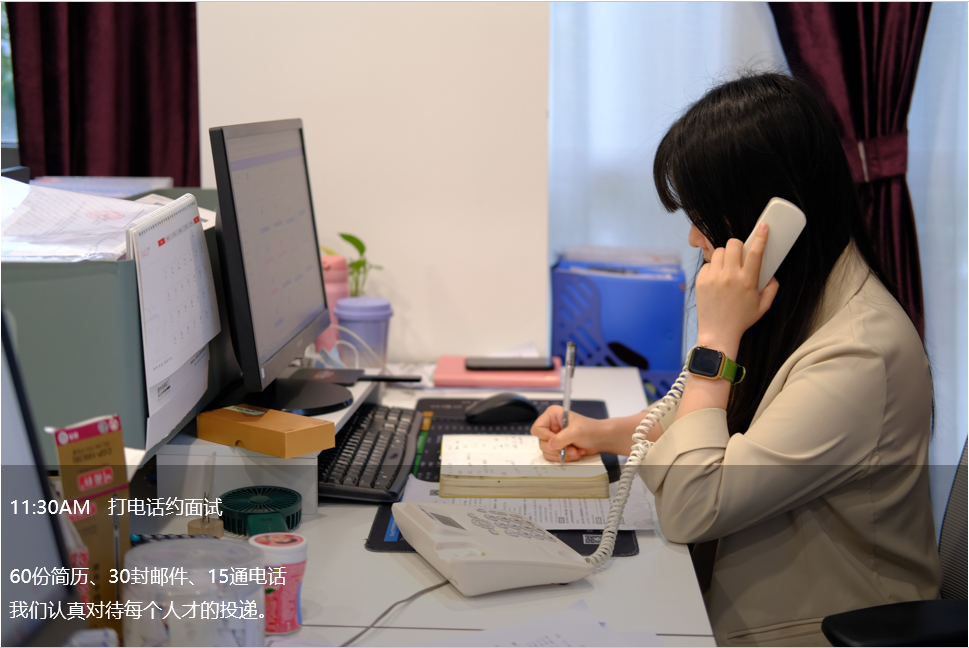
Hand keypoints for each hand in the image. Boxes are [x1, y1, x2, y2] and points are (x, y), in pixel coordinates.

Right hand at [530, 406, 614, 461]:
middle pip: (541, 442)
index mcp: (551, 415)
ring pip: (546, 451)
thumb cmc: (590, 430)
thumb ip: (561, 438)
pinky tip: (575, 454)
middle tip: (572, 450)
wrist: (601, 439)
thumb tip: (550, 446)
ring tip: (576, 452)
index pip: (537, 429)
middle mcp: (550, 426)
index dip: (546, 437)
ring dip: (562, 455)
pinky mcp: (557, 447)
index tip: (559, 441)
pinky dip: (564, 458)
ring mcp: (553, 437)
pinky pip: (552, 457)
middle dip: (558, 449)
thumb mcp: (576, 432)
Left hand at [695, 223, 778, 351]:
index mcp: (747, 281)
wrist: (718, 333)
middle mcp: (730, 276)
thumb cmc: (742, 320)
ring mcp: (714, 278)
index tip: (763, 227)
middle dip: (738, 246)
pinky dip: (713, 267)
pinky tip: (717, 279)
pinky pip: (708, 264)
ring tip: (727, 268)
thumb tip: (772, 274)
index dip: (761, 237)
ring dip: (725, 256)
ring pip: (720, 251)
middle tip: (739, 255)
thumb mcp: (763, 306)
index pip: (756, 252)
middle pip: (733, 244)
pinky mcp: (701, 281)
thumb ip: (772, 288)